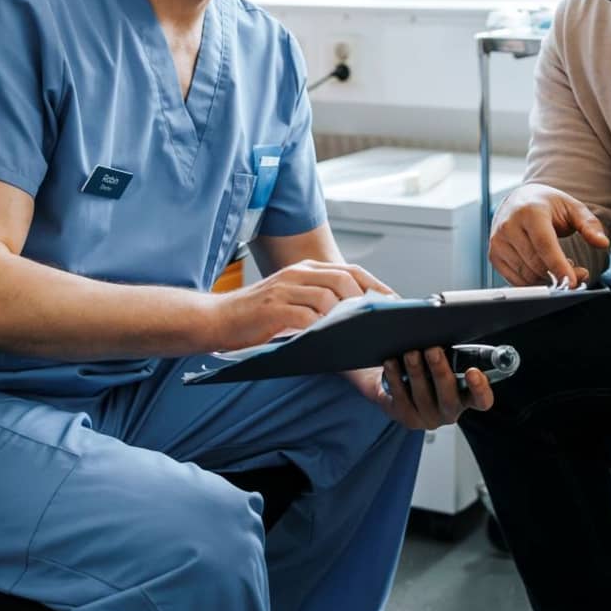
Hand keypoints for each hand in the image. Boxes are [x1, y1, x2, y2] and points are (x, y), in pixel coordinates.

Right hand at [208, 260, 393, 351]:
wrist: (216, 320)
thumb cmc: (257, 317)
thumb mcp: (291, 301)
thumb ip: (318, 303)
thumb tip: (357, 317)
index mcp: (305, 270)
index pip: (350, 270)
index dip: (376, 285)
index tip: (395, 303)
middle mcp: (297, 274)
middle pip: (344, 279)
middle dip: (366, 300)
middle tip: (381, 322)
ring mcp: (284, 289)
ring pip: (328, 296)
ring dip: (347, 316)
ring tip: (362, 333)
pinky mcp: (273, 308)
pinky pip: (307, 317)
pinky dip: (323, 328)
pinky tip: (333, 341)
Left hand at [353, 347, 495, 429]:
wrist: (402, 385)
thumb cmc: (430, 368)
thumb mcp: (447, 361)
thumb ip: (452, 354)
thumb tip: (445, 328)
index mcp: (467, 398)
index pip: (482, 400)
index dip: (480, 388)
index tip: (473, 372)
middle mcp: (450, 412)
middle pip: (449, 399)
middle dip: (440, 372)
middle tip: (433, 350)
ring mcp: (428, 418)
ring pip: (423, 398)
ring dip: (416, 373)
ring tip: (411, 353)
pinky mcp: (407, 418)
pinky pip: (400, 399)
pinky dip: (395, 379)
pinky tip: (391, 364)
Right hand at [489, 184, 609, 285]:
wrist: (519, 200)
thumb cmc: (548, 205)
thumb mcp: (572, 208)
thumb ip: (590, 224)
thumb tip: (602, 243)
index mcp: (530, 211)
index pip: (544, 244)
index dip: (559, 266)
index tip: (573, 281)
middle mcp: (509, 225)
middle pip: (536, 263)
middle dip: (559, 274)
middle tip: (579, 272)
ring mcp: (498, 241)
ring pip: (526, 275)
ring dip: (548, 279)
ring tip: (560, 266)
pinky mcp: (493, 255)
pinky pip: (516, 280)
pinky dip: (534, 281)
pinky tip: (544, 270)